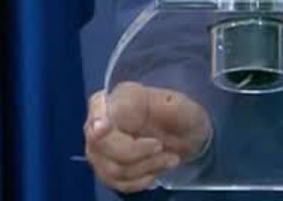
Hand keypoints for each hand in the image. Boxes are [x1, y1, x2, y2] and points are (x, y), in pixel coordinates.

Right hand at [84, 83, 213, 193]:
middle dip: (136, 152)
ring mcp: (101, 150)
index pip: (97, 105)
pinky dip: (140, 181)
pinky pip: (118, 183)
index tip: (103, 127)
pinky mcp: (108, 172)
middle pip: (101, 144)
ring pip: (112, 168)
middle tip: (163, 148)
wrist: (186, 136)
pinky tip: (155, 173)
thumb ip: (154, 104)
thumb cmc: (178, 114)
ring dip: (146, 167)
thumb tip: (124, 108)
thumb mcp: (177, 105)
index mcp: (118, 99)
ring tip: (171, 160)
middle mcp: (100, 124)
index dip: (96, 117)